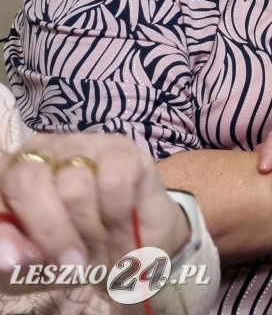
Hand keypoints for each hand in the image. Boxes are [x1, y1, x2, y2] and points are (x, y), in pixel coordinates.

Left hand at [0, 133, 189, 289]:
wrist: (122, 252)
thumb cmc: (67, 253)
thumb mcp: (31, 265)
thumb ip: (16, 255)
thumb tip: (14, 256)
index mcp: (7, 176)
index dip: (3, 230)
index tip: (13, 263)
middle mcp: (40, 152)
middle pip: (29, 181)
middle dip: (50, 233)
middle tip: (71, 264)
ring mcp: (82, 145)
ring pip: (74, 189)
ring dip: (89, 228)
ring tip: (96, 239)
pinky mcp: (121, 149)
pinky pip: (114, 182)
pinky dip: (116, 211)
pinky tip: (117, 217)